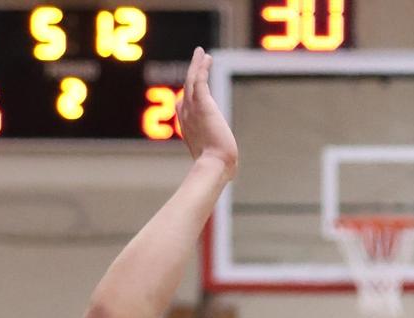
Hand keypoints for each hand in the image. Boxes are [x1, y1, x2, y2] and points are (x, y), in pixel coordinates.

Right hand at [178, 49, 236, 178]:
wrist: (215, 166)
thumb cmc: (217, 169)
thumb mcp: (214, 159)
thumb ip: (217, 156)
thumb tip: (229, 169)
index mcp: (188, 129)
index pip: (183, 108)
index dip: (185, 97)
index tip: (189, 90)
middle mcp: (187, 116)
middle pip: (187, 89)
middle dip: (192, 73)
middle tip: (197, 60)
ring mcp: (193, 109)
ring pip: (192, 80)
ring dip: (196, 65)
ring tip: (201, 53)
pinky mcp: (203, 104)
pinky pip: (200, 80)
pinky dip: (201, 67)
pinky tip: (206, 58)